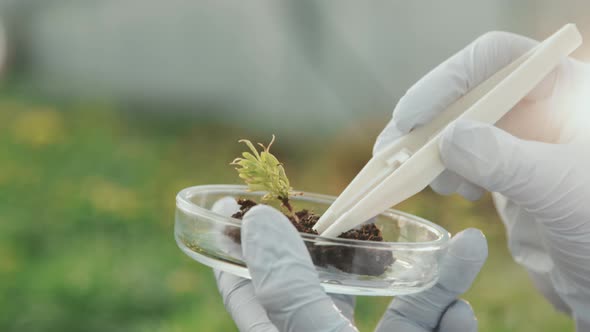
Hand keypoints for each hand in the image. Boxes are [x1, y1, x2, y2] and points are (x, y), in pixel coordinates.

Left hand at [212, 198, 486, 330]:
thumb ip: (290, 290)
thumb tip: (258, 222)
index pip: (248, 293)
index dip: (239, 251)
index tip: (234, 206)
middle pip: (330, 288)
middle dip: (354, 248)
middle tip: (362, 209)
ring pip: (400, 310)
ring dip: (434, 280)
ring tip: (464, 246)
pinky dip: (451, 322)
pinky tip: (461, 312)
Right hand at [374, 31, 589, 329]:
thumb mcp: (564, 192)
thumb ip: (508, 161)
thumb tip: (449, 139)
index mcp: (565, 91)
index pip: (498, 58)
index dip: (450, 79)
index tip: (413, 117)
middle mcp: (540, 108)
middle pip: (468, 91)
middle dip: (427, 120)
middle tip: (391, 151)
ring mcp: (522, 141)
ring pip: (459, 126)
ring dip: (428, 148)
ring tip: (417, 175)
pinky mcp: (507, 173)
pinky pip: (462, 158)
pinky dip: (442, 169)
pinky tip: (450, 189)